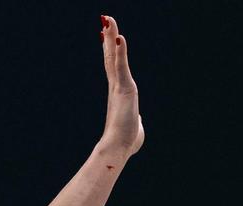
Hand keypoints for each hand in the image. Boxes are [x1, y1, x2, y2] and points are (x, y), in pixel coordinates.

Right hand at [99, 16, 143, 158]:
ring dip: (111, 37)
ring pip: (113, 56)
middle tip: (104, 20)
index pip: (114, 68)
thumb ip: (136, 120)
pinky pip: (121, 66)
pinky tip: (119, 37)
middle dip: (108, 37)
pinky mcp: (124, 89)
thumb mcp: (136, 127)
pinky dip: (120, 51)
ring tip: (108, 20)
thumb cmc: (126, 143)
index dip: (110, 52)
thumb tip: (138, 122)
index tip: (107, 38)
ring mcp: (118, 87)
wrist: (118, 148)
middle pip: (110, 56)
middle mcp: (116, 87)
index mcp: (118, 93)